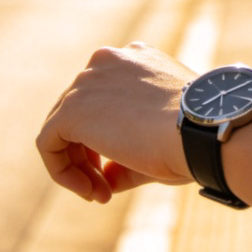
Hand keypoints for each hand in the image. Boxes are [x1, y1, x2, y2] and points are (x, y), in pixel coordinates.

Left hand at [36, 42, 194, 202]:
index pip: (103, 97)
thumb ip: (127, 154)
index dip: (107, 137)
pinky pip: (49, 143)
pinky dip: (62, 171)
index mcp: (133, 57)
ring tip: (101, 194)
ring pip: (62, 128)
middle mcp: (107, 61)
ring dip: (79, 166)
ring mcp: (86, 81)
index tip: (122, 167)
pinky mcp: (71, 109)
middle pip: (80, 112)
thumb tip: (107, 179)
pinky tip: (90, 191)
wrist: (202, 129)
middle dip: (90, 154)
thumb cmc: (193, 135)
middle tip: (108, 189)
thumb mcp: (161, 138)